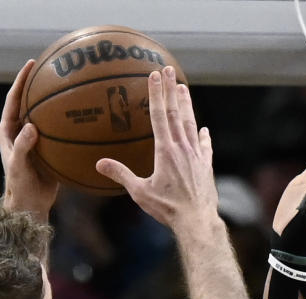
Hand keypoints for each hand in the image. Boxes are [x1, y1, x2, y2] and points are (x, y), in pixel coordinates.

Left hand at [0, 62, 59, 220]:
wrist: (30, 206)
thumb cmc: (20, 187)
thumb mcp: (19, 166)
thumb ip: (24, 146)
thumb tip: (32, 126)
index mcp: (8, 131)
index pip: (13, 99)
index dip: (21, 80)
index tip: (32, 64)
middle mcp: (21, 132)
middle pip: (29, 102)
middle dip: (38, 84)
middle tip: (51, 67)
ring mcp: (35, 140)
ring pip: (44, 116)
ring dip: (54, 102)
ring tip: (68, 86)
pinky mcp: (47, 150)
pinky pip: (57, 132)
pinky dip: (66, 124)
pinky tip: (80, 117)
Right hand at [97, 69, 215, 230]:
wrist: (197, 221)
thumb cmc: (167, 209)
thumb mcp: (140, 193)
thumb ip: (121, 175)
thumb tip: (99, 164)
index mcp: (165, 151)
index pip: (160, 115)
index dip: (156, 94)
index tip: (155, 75)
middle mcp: (182, 148)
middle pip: (176, 113)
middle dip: (172, 90)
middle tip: (170, 70)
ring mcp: (196, 156)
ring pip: (191, 124)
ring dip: (187, 105)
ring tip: (184, 89)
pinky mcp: (206, 167)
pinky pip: (204, 146)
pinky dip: (203, 136)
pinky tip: (203, 129)